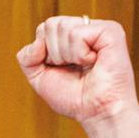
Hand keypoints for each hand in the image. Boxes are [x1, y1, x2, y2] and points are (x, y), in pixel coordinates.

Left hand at [16, 16, 138, 137]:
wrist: (96, 113)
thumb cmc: (74, 98)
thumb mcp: (39, 78)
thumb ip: (27, 57)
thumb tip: (38, 41)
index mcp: (71, 35)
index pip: (44, 28)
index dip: (45, 53)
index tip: (61, 68)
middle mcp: (85, 28)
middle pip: (51, 24)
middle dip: (55, 54)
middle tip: (74, 68)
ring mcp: (98, 28)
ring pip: (63, 27)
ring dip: (68, 56)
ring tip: (85, 66)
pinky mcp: (111, 31)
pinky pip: (78, 34)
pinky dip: (80, 55)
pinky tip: (93, 62)